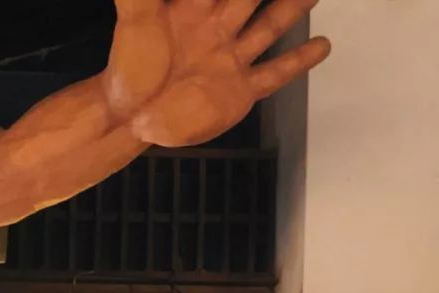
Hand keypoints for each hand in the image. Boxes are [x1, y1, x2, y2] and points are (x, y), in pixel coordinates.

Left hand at [108, 0, 330, 147]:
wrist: (130, 121)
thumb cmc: (129, 68)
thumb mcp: (135, 20)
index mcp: (193, 7)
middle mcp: (217, 27)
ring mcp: (230, 58)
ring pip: (271, 24)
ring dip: (294, 6)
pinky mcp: (239, 91)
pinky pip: (274, 74)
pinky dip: (298, 61)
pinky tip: (323, 45)